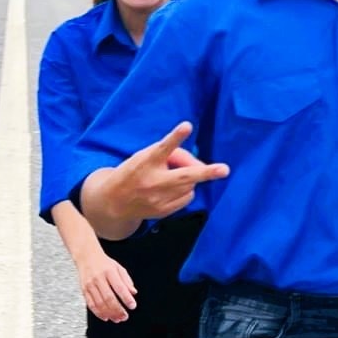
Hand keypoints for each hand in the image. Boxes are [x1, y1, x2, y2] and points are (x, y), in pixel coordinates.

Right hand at [73, 242, 137, 322]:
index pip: (119, 287)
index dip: (126, 298)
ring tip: (117, 319)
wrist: (86, 257)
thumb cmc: (104, 263)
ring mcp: (90, 285)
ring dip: (109, 313)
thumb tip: (133, 293)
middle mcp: (98, 279)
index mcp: (109, 272)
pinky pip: (91, 304)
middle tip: (125, 316)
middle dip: (117, 309)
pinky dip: (98, 313)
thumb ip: (126, 281)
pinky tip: (106, 317)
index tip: (132, 306)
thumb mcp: (119, 268)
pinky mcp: (84, 290)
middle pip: (108, 298)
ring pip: (99, 303)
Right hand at [110, 122, 229, 220]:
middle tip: (224, 170)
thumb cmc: (134, 171)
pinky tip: (170, 189)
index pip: (162, 148)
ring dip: (189, 179)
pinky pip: (187, 197)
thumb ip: (168, 155)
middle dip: (206, 173)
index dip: (175, 137)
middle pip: (183, 176)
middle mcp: (153, 181)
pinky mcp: (163, 211)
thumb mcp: (144, 157)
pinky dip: (184, 191)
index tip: (187, 126)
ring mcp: (158, 199)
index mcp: (146, 162)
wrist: (113, 202)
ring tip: (171, 177)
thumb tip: (196, 163)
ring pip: (190, 185)